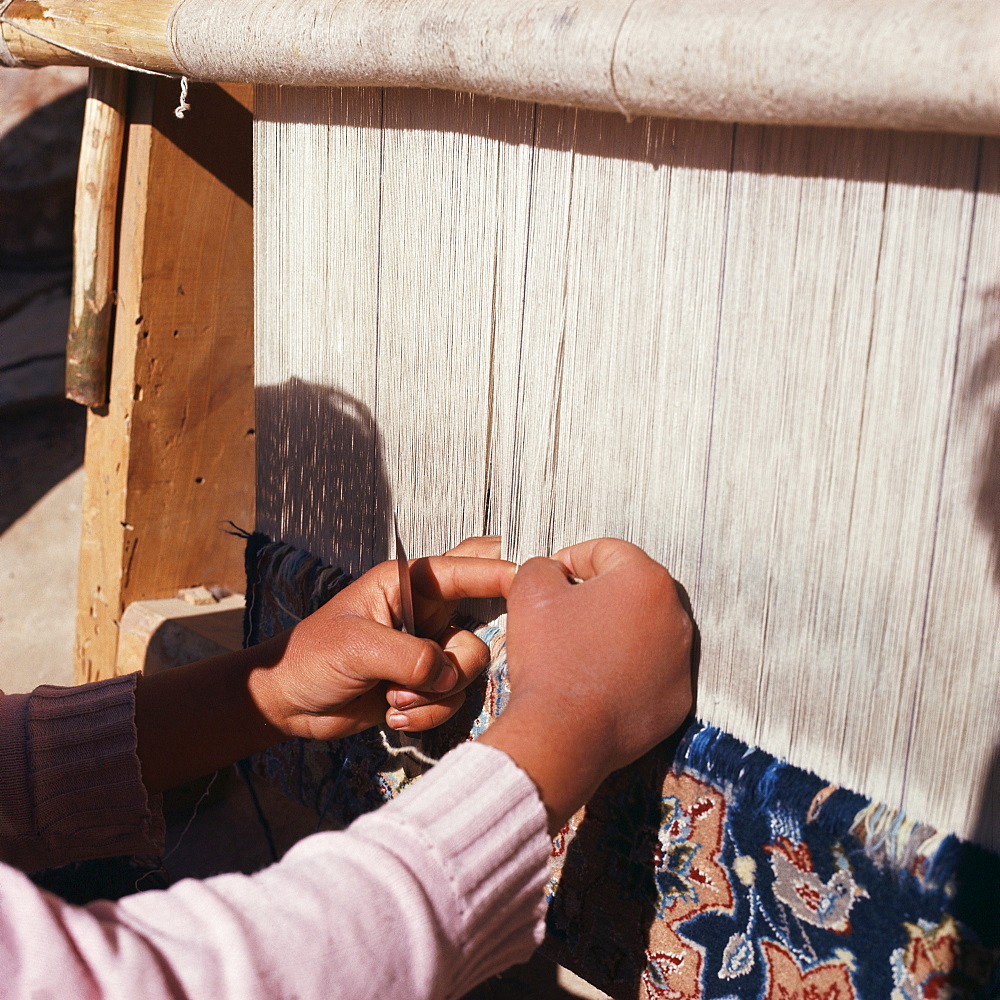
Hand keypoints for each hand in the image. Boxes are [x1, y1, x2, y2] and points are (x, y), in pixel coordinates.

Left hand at [250, 543, 514, 740]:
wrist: (289, 703)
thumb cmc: (313, 657)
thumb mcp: (357, 648)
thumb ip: (410, 656)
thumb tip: (446, 675)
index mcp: (409, 582)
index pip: (468, 566)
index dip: (503, 572)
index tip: (533, 584)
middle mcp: (428, 611)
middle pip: (486, 607)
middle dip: (482, 635)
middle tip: (480, 648)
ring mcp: (430, 647)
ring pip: (470, 665)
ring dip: (436, 692)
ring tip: (393, 699)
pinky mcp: (426, 683)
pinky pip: (452, 697)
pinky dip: (427, 711)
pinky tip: (393, 714)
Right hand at [480, 538, 691, 832]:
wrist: (562, 734)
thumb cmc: (549, 658)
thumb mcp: (530, 589)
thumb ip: (543, 564)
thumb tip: (552, 570)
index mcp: (645, 579)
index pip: (607, 551)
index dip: (572, 559)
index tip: (553, 579)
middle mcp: (676, 615)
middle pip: (631, 590)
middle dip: (598, 595)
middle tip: (564, 613)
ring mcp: (682, 660)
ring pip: (643, 630)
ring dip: (614, 632)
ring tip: (578, 649)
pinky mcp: (678, 698)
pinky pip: (651, 670)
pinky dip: (628, 669)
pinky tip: (596, 679)